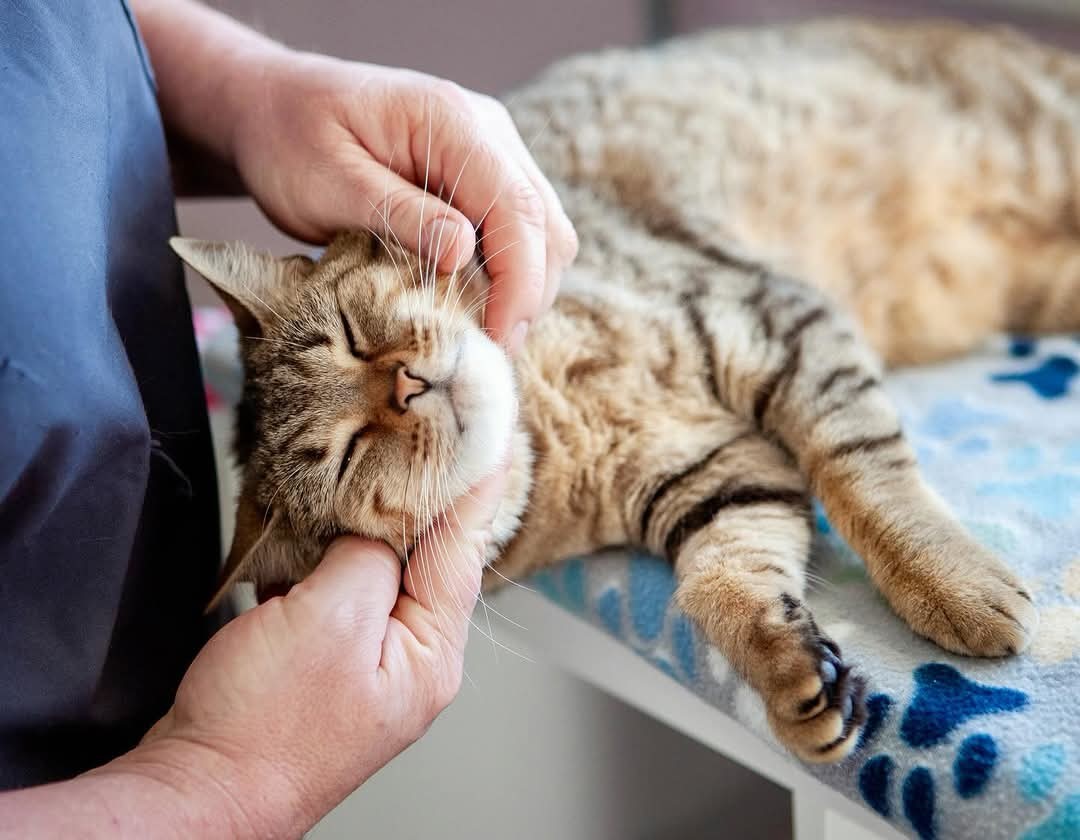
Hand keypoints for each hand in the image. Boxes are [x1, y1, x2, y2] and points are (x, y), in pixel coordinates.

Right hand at [131, 467, 507, 837]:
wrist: (200, 789)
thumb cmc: (263, 727)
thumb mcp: (331, 618)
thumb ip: (370, 557)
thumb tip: (380, 523)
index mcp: (429, 654)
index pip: (462, 552)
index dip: (473, 491)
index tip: (490, 444)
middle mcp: (408, 660)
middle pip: (425, 561)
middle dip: (416, 503)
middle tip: (422, 445)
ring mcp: (366, 663)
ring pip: (376, 574)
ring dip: (362, 530)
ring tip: (366, 477)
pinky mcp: (324, 662)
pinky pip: (338, 595)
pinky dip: (326, 561)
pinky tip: (311, 535)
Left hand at [226, 52, 576, 350]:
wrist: (274, 104)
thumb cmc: (289, 140)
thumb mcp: (329, 182)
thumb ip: (398, 213)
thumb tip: (462, 253)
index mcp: (450, 121)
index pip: (516, 208)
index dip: (518, 282)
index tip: (497, 339)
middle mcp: (487, 130)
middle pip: (545, 224)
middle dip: (528, 295)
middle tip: (489, 353)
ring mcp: (493, 149)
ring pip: (544, 231)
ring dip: (524, 288)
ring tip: (483, 335)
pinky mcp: (484, 174)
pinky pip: (520, 231)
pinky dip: (509, 274)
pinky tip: (476, 304)